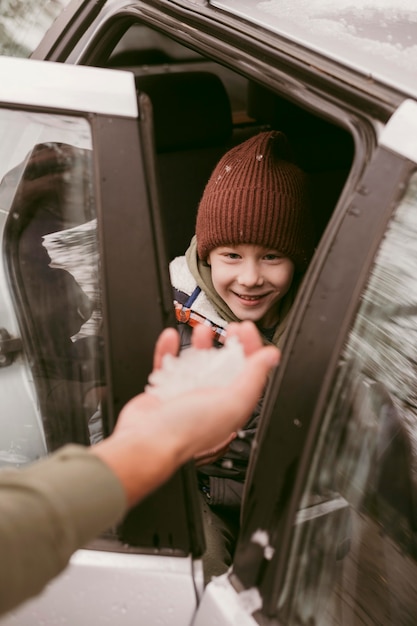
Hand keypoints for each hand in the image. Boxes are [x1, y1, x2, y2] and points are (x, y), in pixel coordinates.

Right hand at [92, 321, 279, 505]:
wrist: (145, 443)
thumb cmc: (187, 430)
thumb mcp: (231, 401)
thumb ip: (253, 376)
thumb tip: (272, 356)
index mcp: (232, 405)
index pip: (249, 372)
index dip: (251, 348)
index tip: (246, 329)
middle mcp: (211, 400)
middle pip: (225, 365)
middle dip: (229, 343)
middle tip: (230, 327)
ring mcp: (186, 395)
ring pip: (197, 362)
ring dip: (200, 343)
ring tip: (201, 329)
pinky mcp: (163, 391)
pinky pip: (167, 364)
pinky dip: (168, 349)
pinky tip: (171, 338)